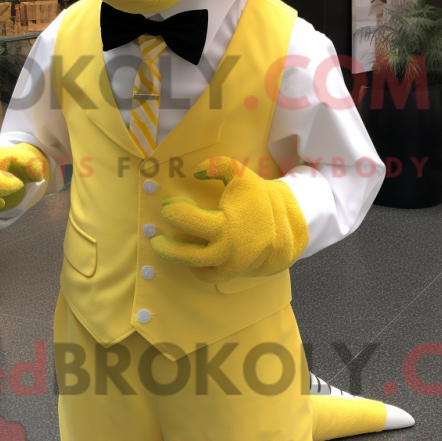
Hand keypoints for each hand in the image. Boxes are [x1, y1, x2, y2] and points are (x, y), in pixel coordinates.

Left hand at [151, 156, 308, 282]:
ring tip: (165, 248)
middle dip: (167, 247)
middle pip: (186, 255)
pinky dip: (196, 268)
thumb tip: (195, 171)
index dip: (174, 212)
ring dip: (177, 259)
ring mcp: (230, 265)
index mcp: (226, 225)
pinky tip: (187, 256)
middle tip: (155, 238)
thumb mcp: (241, 174)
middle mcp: (226, 249)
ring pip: (196, 268)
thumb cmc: (258, 198)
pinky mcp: (233, 273)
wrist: (287, 226)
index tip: (168, 206)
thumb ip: (217, 165)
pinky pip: (208, 275)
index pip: (188, 221)